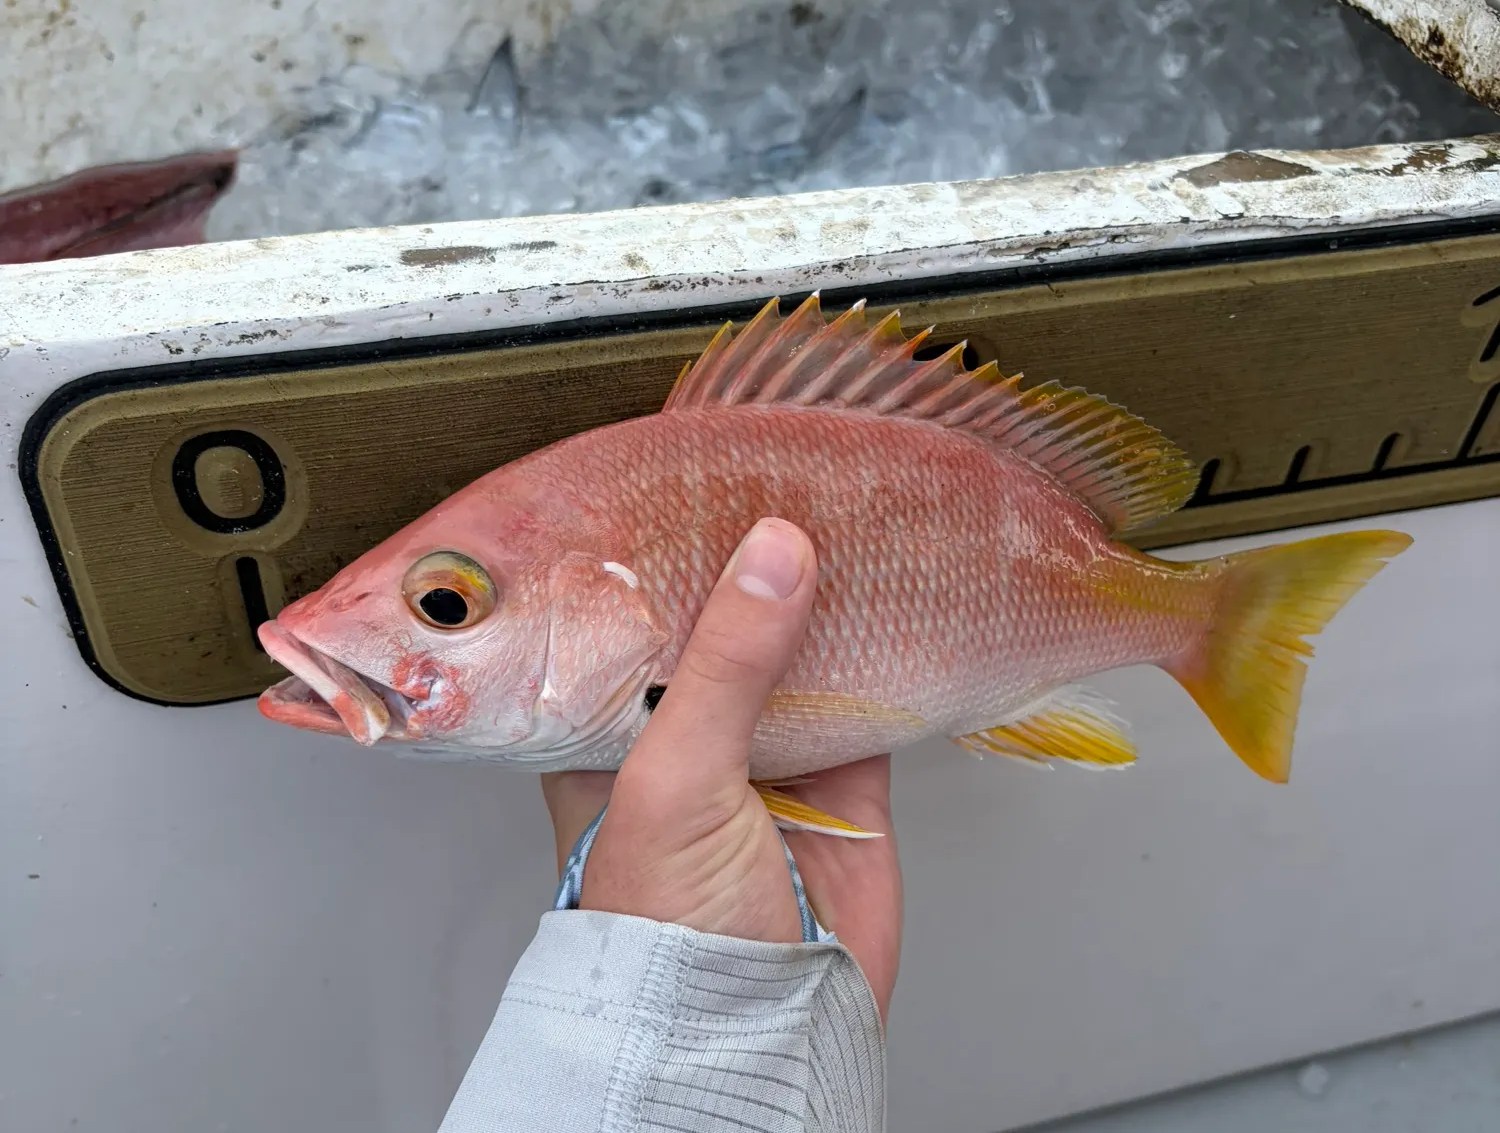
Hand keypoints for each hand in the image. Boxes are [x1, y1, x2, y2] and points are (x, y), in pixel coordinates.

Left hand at [541, 518, 902, 1019]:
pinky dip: (881, 637)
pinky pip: (864, 685)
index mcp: (607, 714)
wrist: (756, 1037)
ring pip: (793, 641)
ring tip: (840, 508)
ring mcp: (763, 744)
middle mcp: (682, 721)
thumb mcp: (671, 776)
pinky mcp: (839, 769)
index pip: (617, 605)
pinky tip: (893, 585)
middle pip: (716, 613)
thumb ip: (724, 662)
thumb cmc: (663, 928)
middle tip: (781, 474)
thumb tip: (776, 552)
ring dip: (818, 588)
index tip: (685, 475)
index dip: (646, 542)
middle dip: (748, 554)